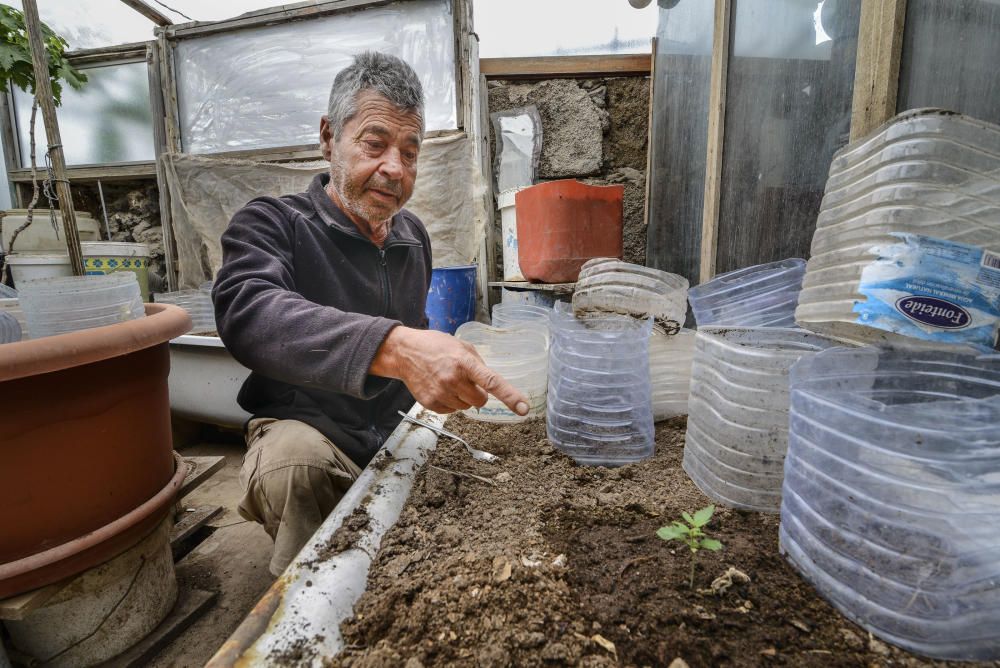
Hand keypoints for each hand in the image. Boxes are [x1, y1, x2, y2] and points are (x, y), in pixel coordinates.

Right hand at [371, 326, 529, 415]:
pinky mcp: (431, 404)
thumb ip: (478, 364)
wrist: (404, 353)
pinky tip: (440, 387)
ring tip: (448, 380)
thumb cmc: (435, 346)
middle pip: (481, 401)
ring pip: (467, 407)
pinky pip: (452, 411)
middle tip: (466, 381)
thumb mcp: (461, 346)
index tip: (524, 408)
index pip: (492, 382)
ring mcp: (441, 393)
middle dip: (479, 394)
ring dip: (463, 397)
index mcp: (464, 362)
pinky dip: (450, 402)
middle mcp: (453, 379)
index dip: (510, 396)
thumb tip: (491, 384)